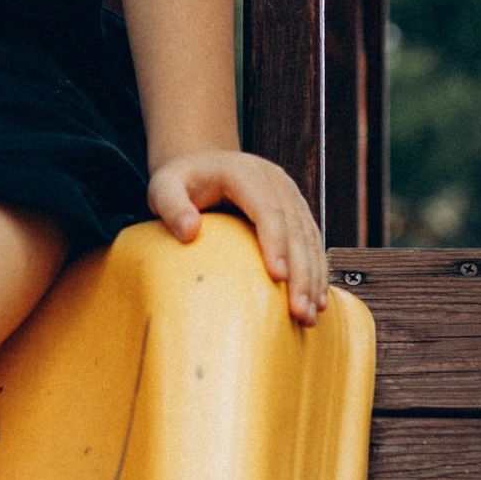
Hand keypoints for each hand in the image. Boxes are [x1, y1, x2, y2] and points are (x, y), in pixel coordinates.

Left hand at [147, 150, 328, 325]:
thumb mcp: (164, 187)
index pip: (268, 210)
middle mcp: (276, 183)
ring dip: (312, 278)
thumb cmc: (180, 181)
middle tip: (298, 310)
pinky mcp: (295, 212)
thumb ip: (172, 206)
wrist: (202, 164)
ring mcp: (289, 196)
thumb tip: (189, 231)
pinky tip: (316, 300)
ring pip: (309, 239)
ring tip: (309, 315)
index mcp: (247, 174)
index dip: (275, 242)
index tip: (277, 276)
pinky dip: (316, 272)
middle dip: (300, 272)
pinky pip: (311, 243)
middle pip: (295, 230)